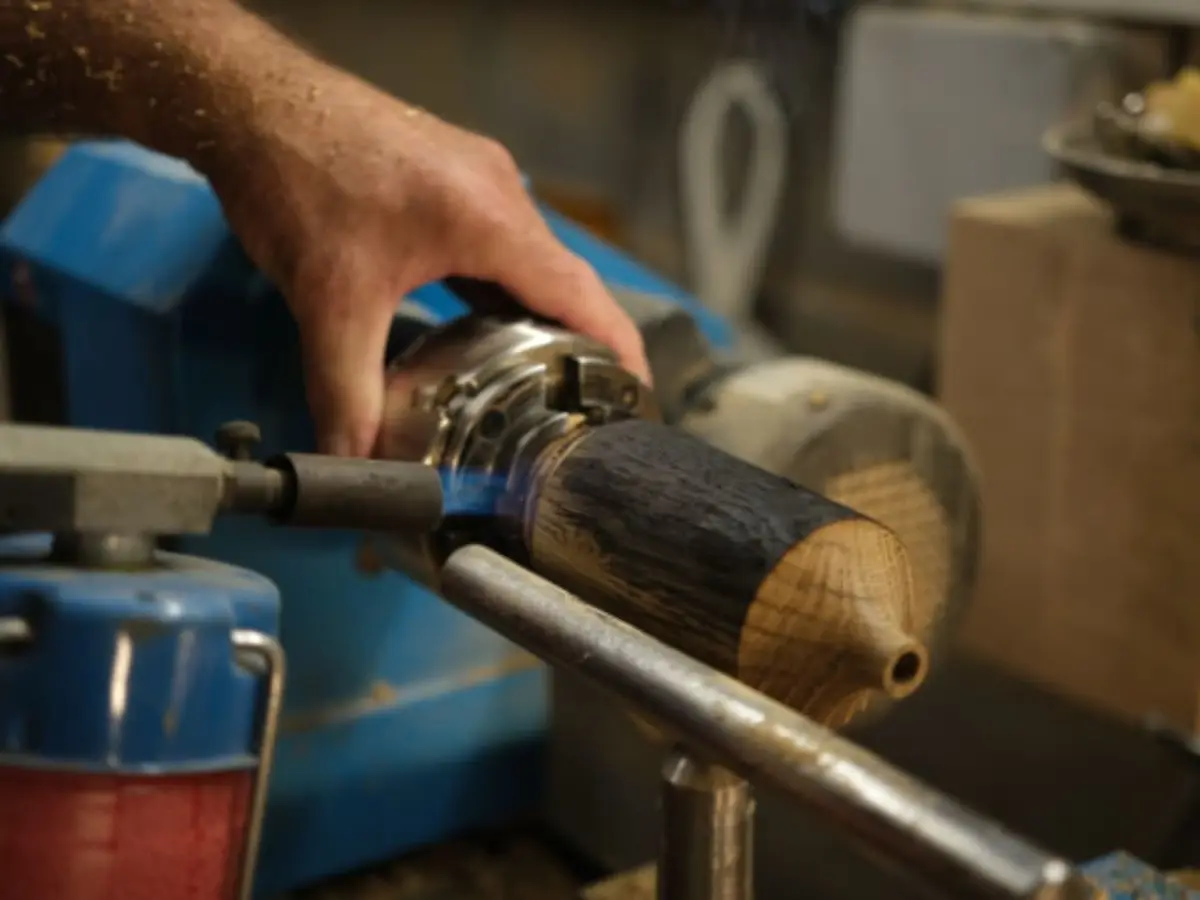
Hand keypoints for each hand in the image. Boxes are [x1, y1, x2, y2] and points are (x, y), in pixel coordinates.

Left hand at [209, 63, 648, 456]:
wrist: (251, 102)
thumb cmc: (297, 176)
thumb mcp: (327, 299)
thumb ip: (344, 388)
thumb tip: (351, 459)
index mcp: (491, 219)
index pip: (581, 294)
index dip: (619, 351)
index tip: (638, 398)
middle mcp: (500, 193)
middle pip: (565, 280)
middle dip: (583, 343)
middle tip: (589, 406)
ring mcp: (478, 180)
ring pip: (531, 263)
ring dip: (541, 316)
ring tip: (547, 378)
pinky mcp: (452, 179)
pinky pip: (500, 245)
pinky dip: (505, 292)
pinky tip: (489, 327)